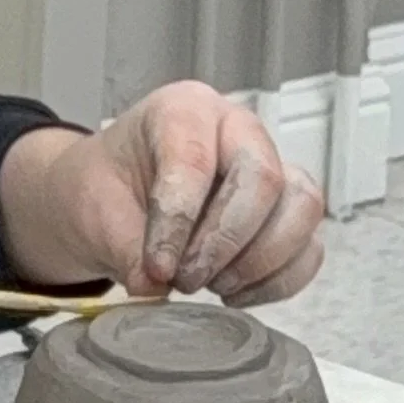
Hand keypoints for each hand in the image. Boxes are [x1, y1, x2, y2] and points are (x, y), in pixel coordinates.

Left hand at [0, 86, 325, 308]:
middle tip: (186, 280)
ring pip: (302, 209)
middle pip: (263, 178)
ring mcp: (274, 168)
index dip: (179, 220)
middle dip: (225, 242)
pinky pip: (310, 248)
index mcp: (184, 109)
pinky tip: (234, 293)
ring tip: (211, 285)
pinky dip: (278, 281)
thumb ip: (122, 247)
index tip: (158, 267)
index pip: (195, 159)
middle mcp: (238, 130)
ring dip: (259, 262)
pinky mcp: (289, 213)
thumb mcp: (94, 211)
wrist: (114, 202)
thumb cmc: (106, 189)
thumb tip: (153, 286)